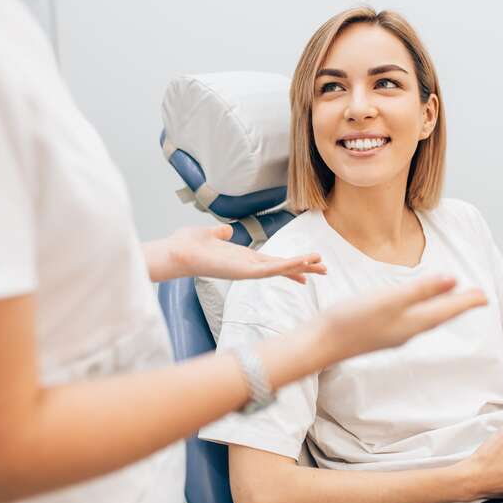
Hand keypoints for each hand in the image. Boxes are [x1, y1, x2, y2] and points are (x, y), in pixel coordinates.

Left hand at [144, 225, 326, 282]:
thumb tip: (226, 230)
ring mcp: (247, 271)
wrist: (176, 252)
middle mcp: (247, 267)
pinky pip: (271, 269)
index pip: (272, 262)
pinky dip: (288, 266)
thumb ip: (220, 233)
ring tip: (321, 265)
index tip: (307, 266)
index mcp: (243, 258)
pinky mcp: (244, 272)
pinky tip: (302, 263)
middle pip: (282, 267)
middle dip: (303, 268)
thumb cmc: (188, 245)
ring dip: (301, 266)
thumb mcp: (209, 234)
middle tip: (325, 270)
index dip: (290, 264)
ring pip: (281, 269)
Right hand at [320, 275, 487, 360]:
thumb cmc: (352, 320)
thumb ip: (421, 290)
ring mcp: (394, 334)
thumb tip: (453, 280)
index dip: (467, 301)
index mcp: (414, 322)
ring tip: (453, 301)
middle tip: (478, 298)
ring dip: (443, 309)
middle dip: (459, 305)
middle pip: (441, 316)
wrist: (321, 344)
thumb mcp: (390, 300)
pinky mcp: (380, 332)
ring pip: (427, 319)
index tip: (486, 296)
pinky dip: (424, 312)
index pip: (448, 310)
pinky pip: (412, 321)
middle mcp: (408, 331)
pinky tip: (417, 309)